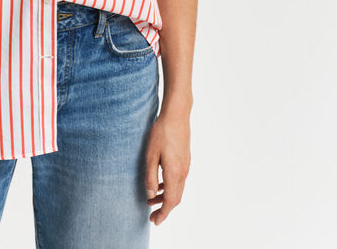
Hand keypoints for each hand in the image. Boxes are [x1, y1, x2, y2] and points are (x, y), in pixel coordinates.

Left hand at [145, 109, 190, 225]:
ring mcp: (185, 166)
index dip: (163, 214)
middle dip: (164, 209)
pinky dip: (170, 187)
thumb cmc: (161, 133)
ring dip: (166, 197)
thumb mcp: (150, 155)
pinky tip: (160, 183)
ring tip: (151, 198)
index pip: (171, 202)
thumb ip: (151, 176)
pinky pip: (179, 180)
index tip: (154, 221)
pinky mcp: (185, 159)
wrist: (176, 115)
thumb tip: (151, 194)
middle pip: (176, 198)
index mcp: (174, 173)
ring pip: (178, 189)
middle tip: (152, 215)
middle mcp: (183, 172)